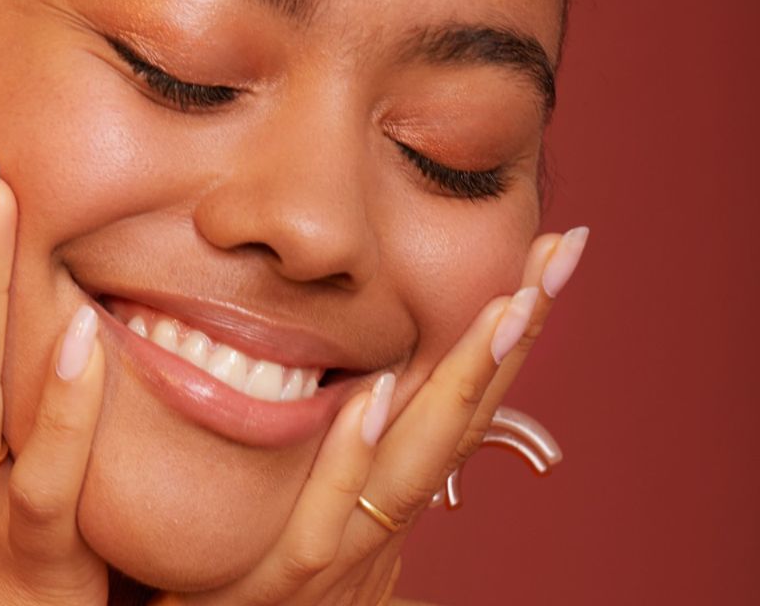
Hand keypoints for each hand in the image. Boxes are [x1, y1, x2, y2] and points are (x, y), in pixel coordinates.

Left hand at [153, 229, 586, 604]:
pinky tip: (371, 395)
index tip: (547, 252)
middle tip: (559, 250)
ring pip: (416, 463)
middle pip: (459, 415)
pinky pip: (325, 520)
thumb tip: (360, 372)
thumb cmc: (265, 579)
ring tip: (505, 306)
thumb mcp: (317, 507)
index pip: (459, 395)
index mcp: (391, 487)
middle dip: (513, 334)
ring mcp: (345, 549)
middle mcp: (384, 515)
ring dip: (461, 382)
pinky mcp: (287, 582)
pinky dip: (353, 458)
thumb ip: (342, 448)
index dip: (507, 331)